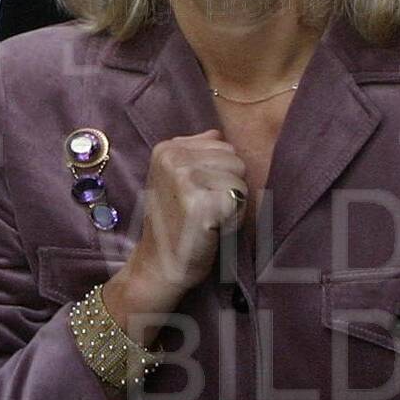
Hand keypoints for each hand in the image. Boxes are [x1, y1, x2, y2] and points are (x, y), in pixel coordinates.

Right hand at [101, 130, 246, 340]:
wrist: (159, 266)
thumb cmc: (174, 224)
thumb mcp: (173, 179)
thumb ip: (195, 153)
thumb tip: (218, 132)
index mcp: (166, 148)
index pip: (223, 145)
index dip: (220, 174)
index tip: (198, 195)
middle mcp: (173, 159)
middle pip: (235, 159)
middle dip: (229, 186)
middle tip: (206, 209)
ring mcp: (185, 180)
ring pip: (240, 180)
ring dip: (233, 203)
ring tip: (210, 218)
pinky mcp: (201, 204)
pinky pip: (240, 201)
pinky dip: (234, 219)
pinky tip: (214, 229)